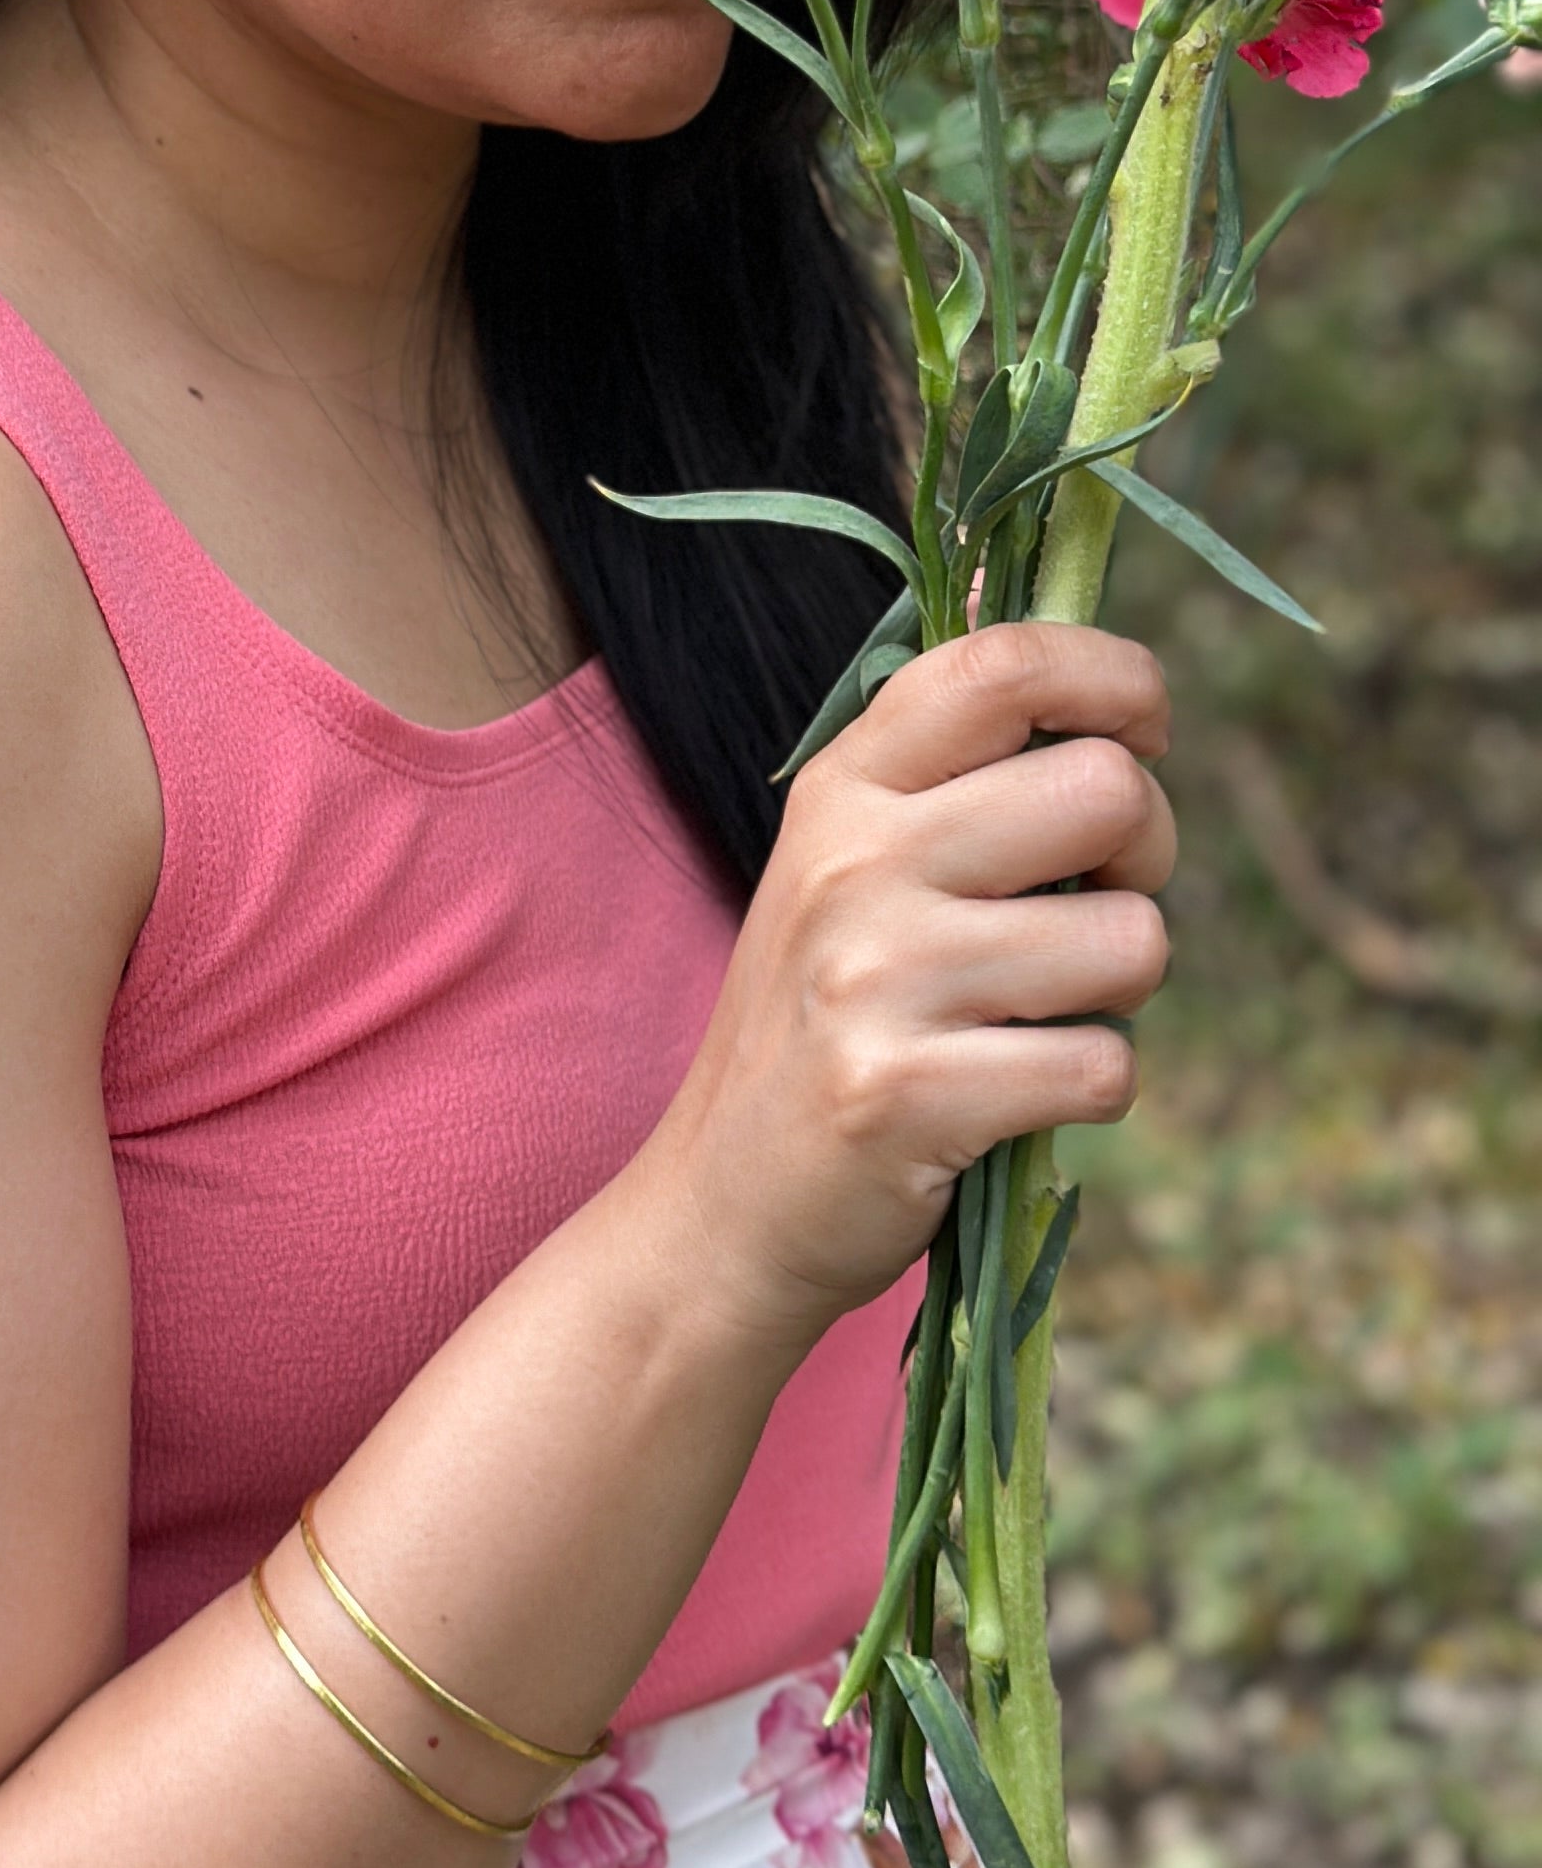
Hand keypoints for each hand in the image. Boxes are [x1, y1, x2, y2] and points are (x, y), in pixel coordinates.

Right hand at [644, 620, 1174, 1353]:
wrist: (721, 1204)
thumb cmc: (831, 1021)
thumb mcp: (854, 869)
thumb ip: (958, 784)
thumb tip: (1120, 714)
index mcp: (845, 788)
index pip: (1001, 663)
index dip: (1113, 676)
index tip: (1143, 729)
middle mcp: (853, 861)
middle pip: (1107, 789)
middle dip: (1145, 854)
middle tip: (1090, 903)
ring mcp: (875, 976)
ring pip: (1132, 938)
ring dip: (1121, 993)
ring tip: (1034, 1016)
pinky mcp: (906, 1092)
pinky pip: (1104, 1067)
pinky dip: (1091, 1091)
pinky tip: (1013, 1096)